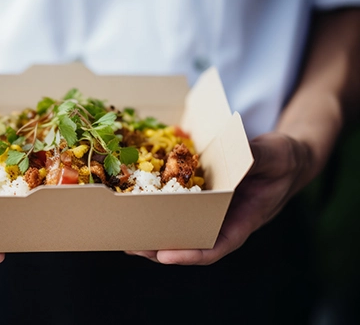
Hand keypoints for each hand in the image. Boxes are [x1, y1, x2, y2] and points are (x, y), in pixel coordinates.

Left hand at [126, 132, 311, 264]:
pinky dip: (158, 206)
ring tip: (125, 233)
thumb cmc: (284, 159)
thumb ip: (257, 158)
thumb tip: (240, 157)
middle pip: (189, 242)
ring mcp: (211, 209)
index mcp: (243, 220)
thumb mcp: (275, 156)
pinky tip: (136, 202)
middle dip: (159, 248)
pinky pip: (178, 204)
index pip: (216, 246)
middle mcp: (223, 219)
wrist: (286, 155)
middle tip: (131, 246)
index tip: (165, 255)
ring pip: (179, 227)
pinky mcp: (202, 194)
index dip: (190, 254)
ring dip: (153, 232)